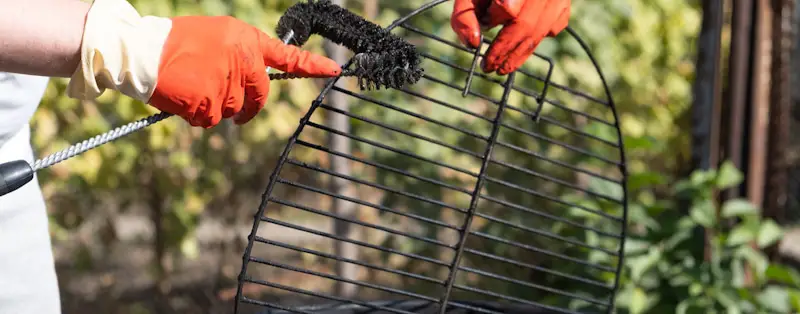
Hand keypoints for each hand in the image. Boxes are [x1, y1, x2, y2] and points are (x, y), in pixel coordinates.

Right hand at [149, 16, 340, 126]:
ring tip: (193, 87)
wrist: (141, 51)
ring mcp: (227, 83)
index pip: (286, 56)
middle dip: (248, 107)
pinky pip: (211, 120)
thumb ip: (240, 55)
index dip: (311, 65)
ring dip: (216, 107)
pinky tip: (184, 97)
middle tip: (236, 111)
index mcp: (246, 41)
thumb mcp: (216, 36)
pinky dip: (198, 115)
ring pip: (232, 111)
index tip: (334, 70)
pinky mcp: (209, 103)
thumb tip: (253, 79)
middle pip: (258, 97)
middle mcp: (242, 61)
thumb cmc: (176, 43)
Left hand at [450, 0, 569, 74]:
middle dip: (505, 51)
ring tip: (503, 68)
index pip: (508, 8)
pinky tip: (522, 44)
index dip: (493, 22)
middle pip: (526, 25)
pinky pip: (555, 26)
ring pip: (541, 30)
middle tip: (489, 68)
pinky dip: (538, 38)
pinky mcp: (565, 2)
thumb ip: (465, 15)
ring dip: (520, 54)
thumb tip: (473, 44)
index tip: (481, 35)